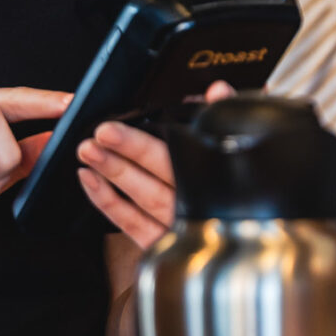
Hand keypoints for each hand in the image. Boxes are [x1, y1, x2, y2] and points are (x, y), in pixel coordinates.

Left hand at [78, 81, 236, 248]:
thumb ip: (233, 111)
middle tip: (101, 132)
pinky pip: (133, 225)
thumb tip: (218, 90)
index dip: (155, 139)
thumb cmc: (239, 179)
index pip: (187, 152)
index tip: (122, 125)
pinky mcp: (164, 245)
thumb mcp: (244, 142)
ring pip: (145, 197)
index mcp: (222, 175)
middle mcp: (204, 205)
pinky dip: (109, 202)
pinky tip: (90, 179)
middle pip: (164, 173)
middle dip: (130, 151)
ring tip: (88, 150)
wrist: (246, 236)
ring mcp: (184, 228)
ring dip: (114, 172)